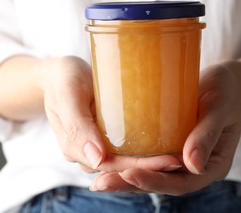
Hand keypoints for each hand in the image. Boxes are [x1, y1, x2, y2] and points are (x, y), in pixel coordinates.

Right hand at [41, 56, 181, 172]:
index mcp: (77, 148)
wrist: (57, 74)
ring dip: (152, 160)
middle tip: (183, 157)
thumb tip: (97, 160)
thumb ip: (77, 127)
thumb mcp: (67, 96)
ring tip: (181, 152)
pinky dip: (146, 147)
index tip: (170, 160)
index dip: (142, 167)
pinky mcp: (106, 134)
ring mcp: (98, 143)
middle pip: (124, 166)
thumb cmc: (62, 80)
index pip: (114, 166)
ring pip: (127, 159)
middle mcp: (89, 152)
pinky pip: (126, 146)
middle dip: (153, 166)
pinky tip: (167, 141)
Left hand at [90, 63, 240, 194]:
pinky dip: (130, 161)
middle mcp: (195, 167)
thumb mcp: (219, 108)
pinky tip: (108, 159)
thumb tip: (193, 165)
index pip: (182, 182)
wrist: (224, 80)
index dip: (156, 182)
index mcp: (213, 165)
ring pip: (152, 173)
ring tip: (98, 179)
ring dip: (125, 178)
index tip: (130, 174)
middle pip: (162, 183)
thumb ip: (207, 135)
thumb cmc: (225, 90)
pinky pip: (149, 159)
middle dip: (131, 184)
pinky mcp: (170, 146)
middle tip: (101, 183)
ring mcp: (182, 158)